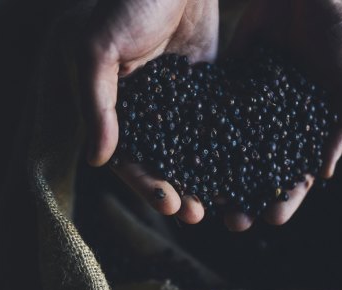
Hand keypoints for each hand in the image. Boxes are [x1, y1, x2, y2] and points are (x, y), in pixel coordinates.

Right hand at [79, 0, 218, 222]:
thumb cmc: (126, 5)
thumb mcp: (98, 50)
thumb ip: (97, 105)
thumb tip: (96, 161)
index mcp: (115, 109)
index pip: (129, 158)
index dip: (146, 184)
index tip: (171, 204)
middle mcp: (147, 112)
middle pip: (163, 163)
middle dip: (180, 191)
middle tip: (200, 215)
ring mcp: (179, 104)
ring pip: (193, 151)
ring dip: (206, 179)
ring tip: (225, 204)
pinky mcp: (208, 90)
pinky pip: (217, 126)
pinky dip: (228, 149)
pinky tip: (244, 169)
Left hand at [225, 0, 341, 228]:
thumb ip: (341, 129)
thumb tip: (323, 175)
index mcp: (308, 132)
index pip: (296, 174)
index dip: (286, 198)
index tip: (272, 218)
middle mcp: (277, 125)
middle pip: (259, 170)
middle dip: (247, 197)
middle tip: (233, 221)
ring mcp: (252, 107)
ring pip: (233, 149)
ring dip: (221, 177)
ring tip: (207, 201)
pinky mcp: (230, 83)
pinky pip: (216, 113)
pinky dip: (203, 135)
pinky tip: (189, 156)